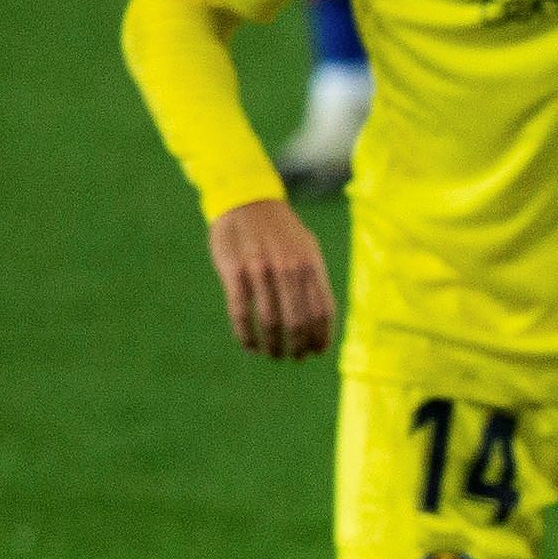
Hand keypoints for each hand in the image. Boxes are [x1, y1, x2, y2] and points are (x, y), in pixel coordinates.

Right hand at [211, 199, 336, 358]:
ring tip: (272, 355)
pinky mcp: (234, 271)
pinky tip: (250, 345)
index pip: (323, 311)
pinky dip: (246, 334)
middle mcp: (289, 269)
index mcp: (312, 265)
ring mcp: (261, 270)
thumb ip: (315, 279)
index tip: (315, 353)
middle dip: (297, 346)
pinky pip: (241, 312)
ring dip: (272, 345)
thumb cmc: (280, 231)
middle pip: (298, 321)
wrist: (246, 200)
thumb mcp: (308, 248)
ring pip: (270, 320)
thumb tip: (323, 318)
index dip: (320, 337)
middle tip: (293, 358)